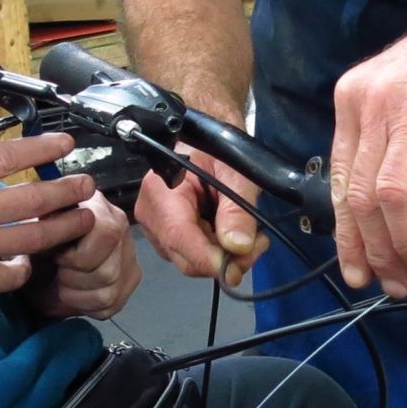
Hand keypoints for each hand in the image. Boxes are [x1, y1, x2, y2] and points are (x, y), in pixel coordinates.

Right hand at [0, 134, 97, 331]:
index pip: (8, 156)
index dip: (41, 147)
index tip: (63, 142)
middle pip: (35, 197)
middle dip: (68, 189)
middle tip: (87, 185)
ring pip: (36, 236)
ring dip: (64, 227)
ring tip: (83, 220)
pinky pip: (14, 273)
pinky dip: (24, 268)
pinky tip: (27, 264)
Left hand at [26, 192, 142, 318]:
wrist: (37, 257)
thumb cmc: (34, 241)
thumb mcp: (29, 228)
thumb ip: (42, 225)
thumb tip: (50, 228)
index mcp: (98, 207)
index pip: (106, 236)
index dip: (75, 256)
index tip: (56, 256)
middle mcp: (122, 227)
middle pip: (108, 272)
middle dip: (73, 278)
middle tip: (58, 270)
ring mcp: (129, 255)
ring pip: (108, 293)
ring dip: (76, 294)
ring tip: (64, 280)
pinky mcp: (129, 280)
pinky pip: (110, 306)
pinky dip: (84, 305)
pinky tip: (75, 290)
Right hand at [132, 147, 269, 288]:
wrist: (202, 140)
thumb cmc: (215, 149)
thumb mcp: (236, 174)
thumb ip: (237, 210)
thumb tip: (238, 246)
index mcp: (161, 191)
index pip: (180, 238)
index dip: (210, 260)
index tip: (238, 267)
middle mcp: (150, 214)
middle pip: (186, 257)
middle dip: (224, 260)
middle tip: (256, 245)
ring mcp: (155, 228)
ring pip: (190, 261)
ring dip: (222, 257)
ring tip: (248, 236)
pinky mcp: (165, 236)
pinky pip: (190, 255)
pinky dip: (214, 252)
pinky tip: (230, 235)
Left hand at [330, 0, 406, 295]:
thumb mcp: (406, 89)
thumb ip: (389, 138)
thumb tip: (386, 204)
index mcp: (357, 98)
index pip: (340, 182)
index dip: (349, 237)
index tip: (360, 269)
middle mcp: (378, 102)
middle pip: (364, 197)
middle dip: (380, 251)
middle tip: (399, 279)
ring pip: (397, 198)